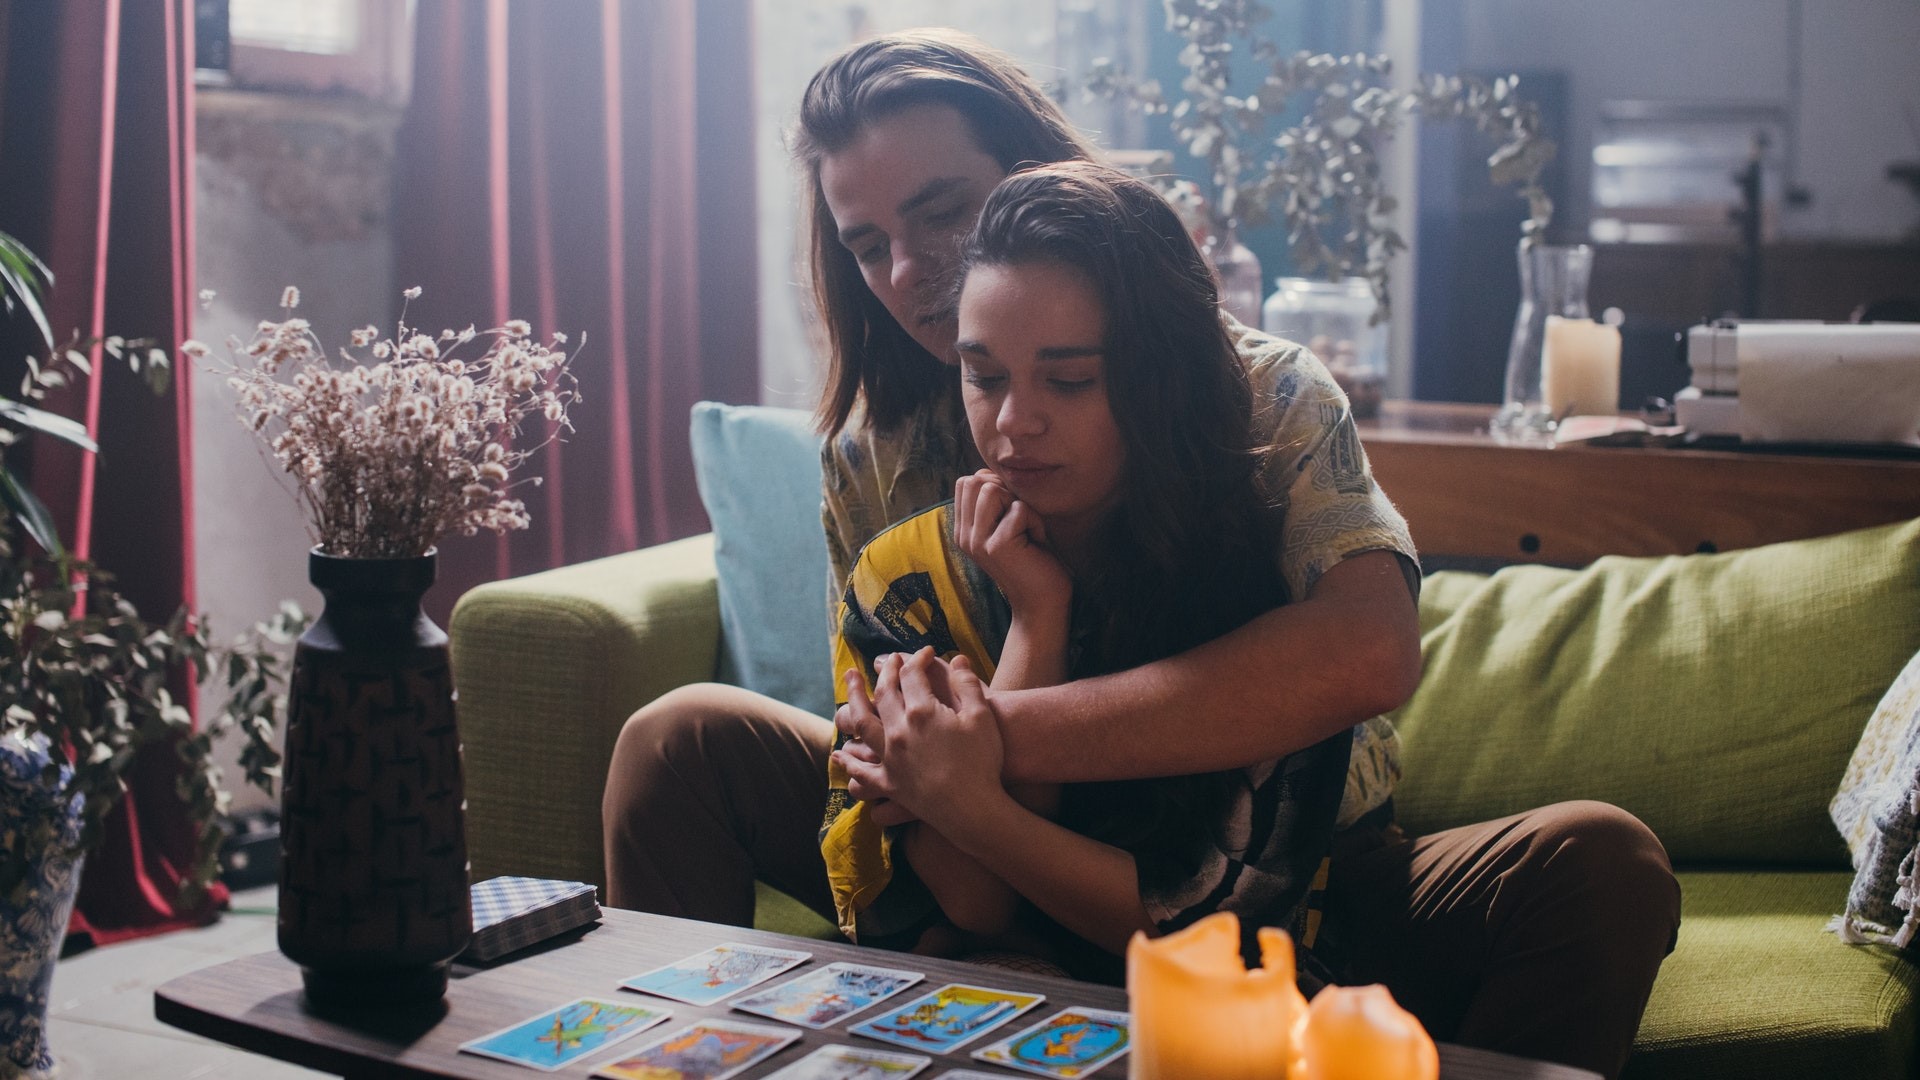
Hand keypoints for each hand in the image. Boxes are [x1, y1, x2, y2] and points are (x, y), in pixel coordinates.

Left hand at [832, 649, 1004, 833]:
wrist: (974, 808)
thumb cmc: (983, 761)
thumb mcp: (982, 716)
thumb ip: (967, 683)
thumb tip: (958, 658)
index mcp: (922, 711)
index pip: (912, 674)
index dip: (919, 658)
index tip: (927, 652)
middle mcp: (899, 730)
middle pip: (883, 692)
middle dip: (884, 671)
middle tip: (885, 660)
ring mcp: (890, 757)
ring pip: (862, 723)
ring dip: (854, 700)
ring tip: (849, 684)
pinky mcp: (889, 783)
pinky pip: (862, 772)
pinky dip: (848, 762)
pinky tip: (839, 754)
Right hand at [953, 470, 1069, 617]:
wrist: (1042, 602)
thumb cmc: (1032, 560)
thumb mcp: (1005, 526)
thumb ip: (992, 502)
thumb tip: (985, 473)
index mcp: (963, 530)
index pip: (965, 483)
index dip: (994, 486)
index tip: (1010, 514)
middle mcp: (964, 536)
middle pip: (975, 481)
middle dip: (1005, 493)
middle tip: (1019, 521)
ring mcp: (977, 541)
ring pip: (992, 489)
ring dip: (1021, 506)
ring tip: (1027, 531)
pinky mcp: (997, 546)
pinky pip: (1020, 509)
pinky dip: (1035, 522)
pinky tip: (1036, 544)